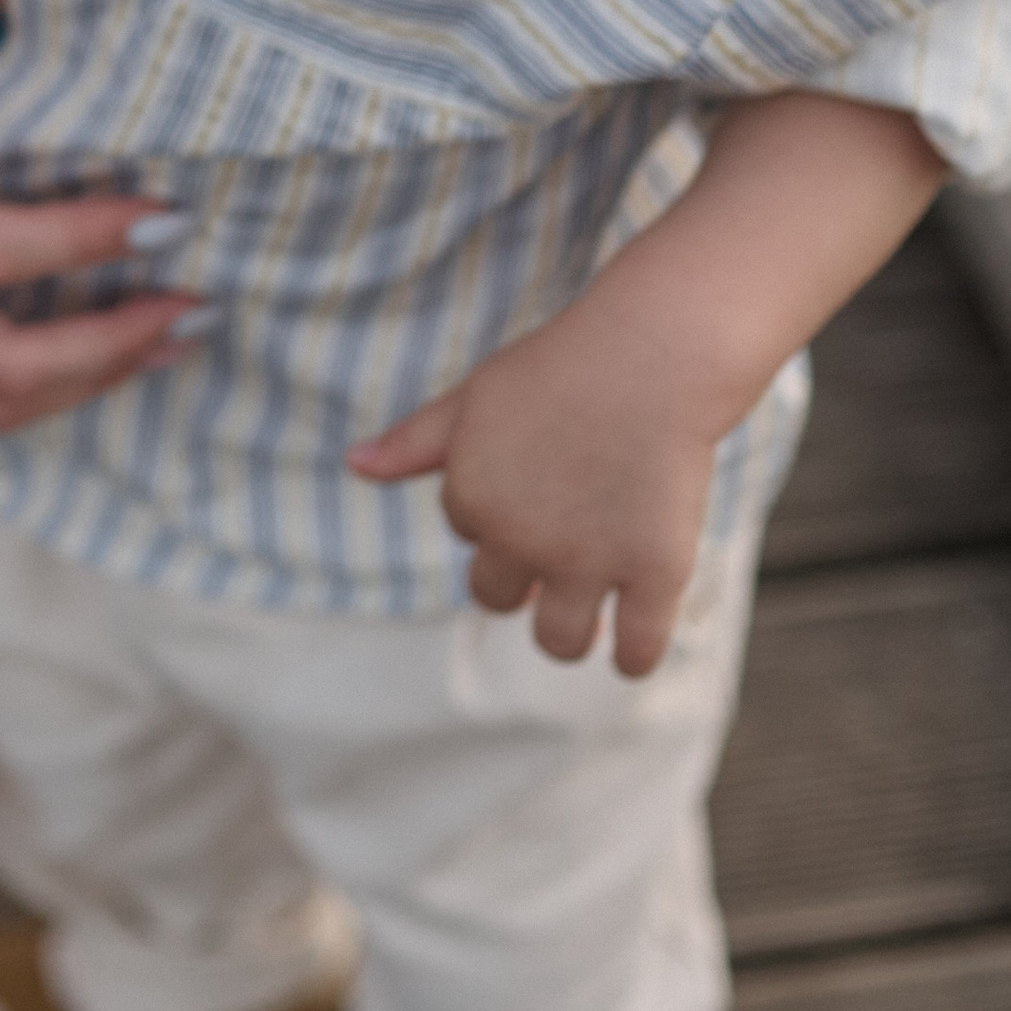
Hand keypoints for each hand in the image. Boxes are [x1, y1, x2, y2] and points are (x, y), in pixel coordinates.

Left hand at [349, 302, 720, 676]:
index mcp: (473, 499)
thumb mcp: (475, 396)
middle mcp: (522, 540)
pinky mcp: (655, 573)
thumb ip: (414, 442)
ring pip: (559, 641)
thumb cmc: (562, 368)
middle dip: (521, 580)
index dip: (503, 510)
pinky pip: (636, 652)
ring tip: (590, 613)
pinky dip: (632, 658)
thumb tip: (355, 465)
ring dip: (567, 634)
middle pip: (497, 598)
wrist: (654, 353)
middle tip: (565, 543)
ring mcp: (589, 561)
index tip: (542, 475)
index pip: (471, 534)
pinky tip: (633, 642)